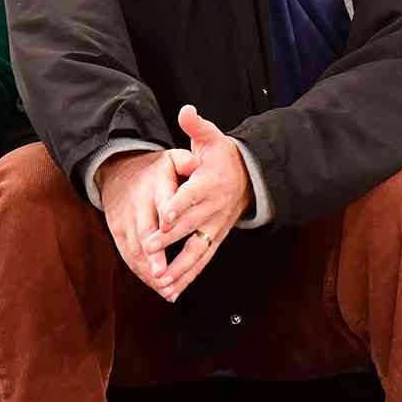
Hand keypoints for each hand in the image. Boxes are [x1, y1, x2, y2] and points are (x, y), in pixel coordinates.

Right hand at [97, 147, 184, 296]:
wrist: (118, 169)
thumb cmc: (156, 168)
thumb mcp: (172, 158)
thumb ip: (185, 161)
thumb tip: (196, 162)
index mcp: (155, 184)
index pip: (161, 202)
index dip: (165, 216)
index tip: (168, 229)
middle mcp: (138, 203)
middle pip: (144, 231)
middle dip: (152, 254)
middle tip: (162, 274)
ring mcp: (125, 219)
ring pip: (135, 247)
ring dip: (148, 269)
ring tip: (164, 287)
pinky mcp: (117, 230)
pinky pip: (128, 254)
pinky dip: (141, 271)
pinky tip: (156, 285)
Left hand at [144, 105, 251, 302]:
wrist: (251, 179)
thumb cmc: (225, 157)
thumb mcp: (213, 138)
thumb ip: (196, 126)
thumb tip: (186, 110)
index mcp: (210, 183)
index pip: (192, 195)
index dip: (178, 205)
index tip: (164, 216)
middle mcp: (213, 208)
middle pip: (189, 226)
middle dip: (169, 239)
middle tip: (149, 248)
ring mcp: (215, 227)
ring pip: (196, 250)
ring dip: (179, 267)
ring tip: (161, 281)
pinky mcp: (215, 239)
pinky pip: (201, 261)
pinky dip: (187, 276)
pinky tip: (171, 290)